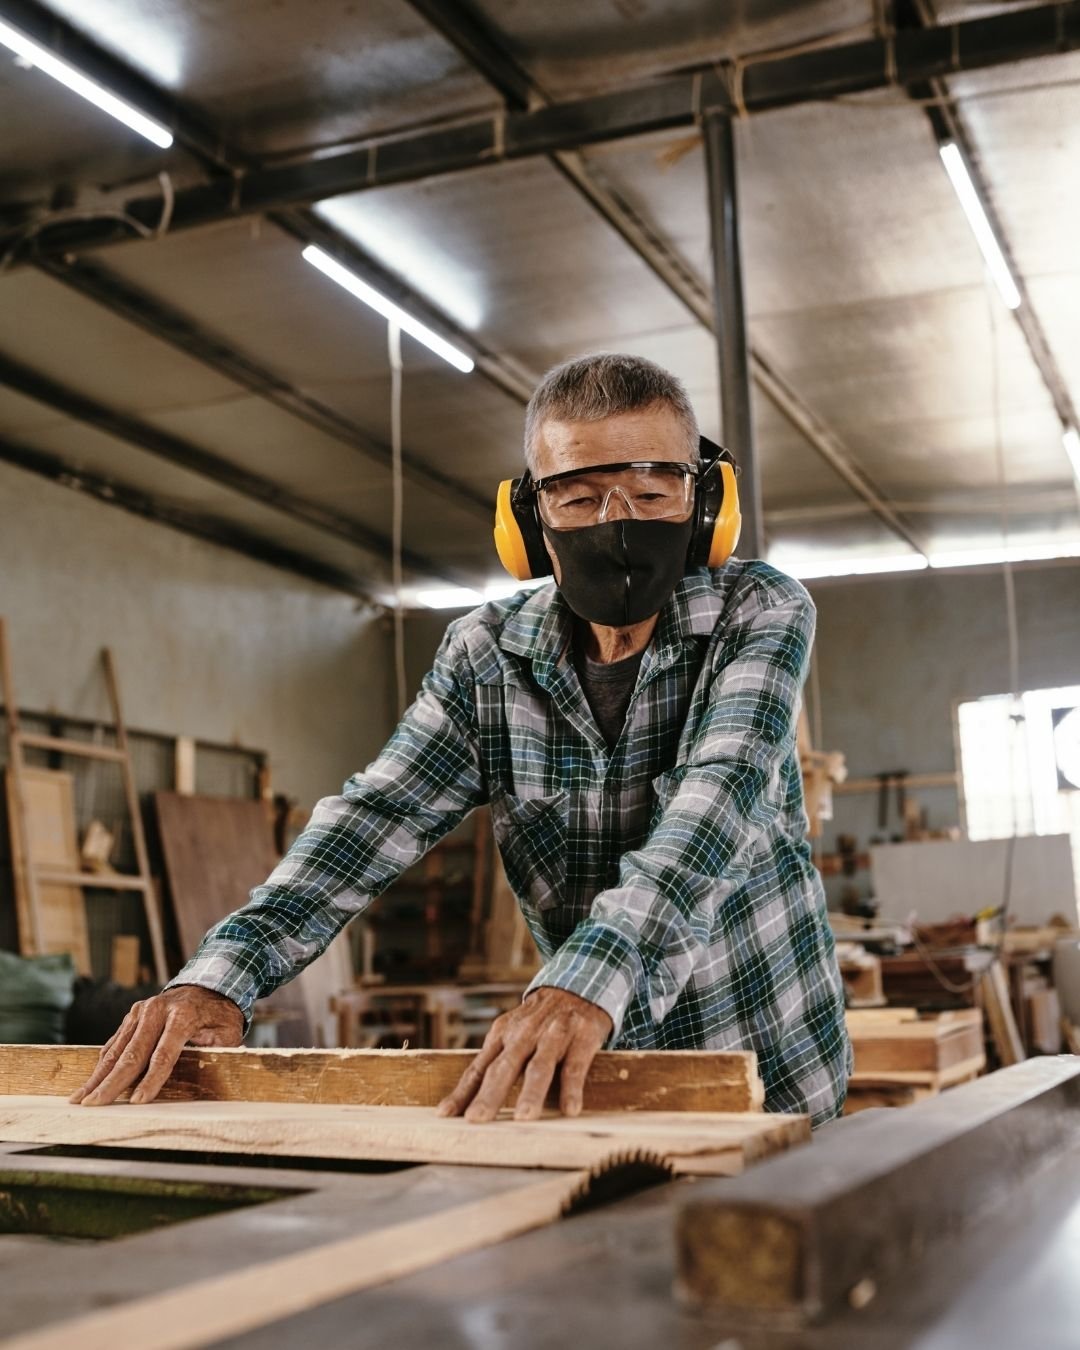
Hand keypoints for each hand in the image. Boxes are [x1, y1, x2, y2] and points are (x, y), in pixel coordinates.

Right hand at [69, 985, 243, 1106]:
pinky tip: (90, 1082)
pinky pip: (114, 1043)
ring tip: (80, 1099)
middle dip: (112, 1083)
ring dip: (97, 1076)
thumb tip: (209, 1071)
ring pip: (116, 1049)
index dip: (151, 1079)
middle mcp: (156, 1011)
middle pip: (132, 1053)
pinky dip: (101, 1065)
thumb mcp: (228, 1031)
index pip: (164, 1054)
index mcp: (182, 1015)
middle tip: (94, 1105)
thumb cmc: (219, 1015)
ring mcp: (140, 1012)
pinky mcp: (131, 1017)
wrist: (208, 985)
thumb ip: (217, 1050)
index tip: (137, 1102)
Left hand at [437, 987, 611, 1122]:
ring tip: (524, 1117)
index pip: (478, 1068)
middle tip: (476, 1119)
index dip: (462, 1092)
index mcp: (502, 1035)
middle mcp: (524, 1035)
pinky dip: (571, 1088)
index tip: (444, 1114)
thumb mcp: (513, 1034)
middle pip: (504, 1068)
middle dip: (489, 1095)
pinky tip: (570, 1109)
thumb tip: (466, 1101)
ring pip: (539, 1066)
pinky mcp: (580, 1039)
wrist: (576, 987)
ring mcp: (553, 1036)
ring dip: (531, 1092)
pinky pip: (574, 1067)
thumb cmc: (538, 1021)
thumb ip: (495, 1063)